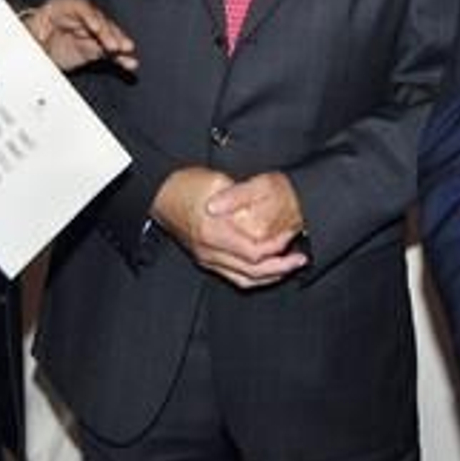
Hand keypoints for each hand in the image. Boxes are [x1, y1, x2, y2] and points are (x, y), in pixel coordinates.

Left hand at [22, 0, 137, 72]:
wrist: (26, 53)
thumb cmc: (25, 40)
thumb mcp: (26, 39)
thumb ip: (34, 41)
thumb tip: (36, 45)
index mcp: (58, 7)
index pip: (78, 6)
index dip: (89, 16)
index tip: (96, 28)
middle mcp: (76, 18)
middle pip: (97, 20)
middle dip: (108, 32)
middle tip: (116, 45)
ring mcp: (86, 33)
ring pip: (107, 35)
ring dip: (118, 43)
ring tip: (128, 51)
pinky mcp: (92, 48)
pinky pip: (108, 52)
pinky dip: (119, 58)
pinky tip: (130, 63)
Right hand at [151, 168, 308, 288]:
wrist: (158, 195)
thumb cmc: (185, 184)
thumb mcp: (216, 180)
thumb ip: (239, 195)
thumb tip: (262, 207)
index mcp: (214, 232)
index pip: (254, 251)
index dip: (277, 247)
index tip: (291, 236)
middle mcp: (210, 251)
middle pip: (252, 272)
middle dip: (281, 267)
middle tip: (300, 259)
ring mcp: (206, 259)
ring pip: (244, 280)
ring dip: (270, 276)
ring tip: (289, 268)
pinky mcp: (205, 260)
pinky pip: (233, 277)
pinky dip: (253, 278)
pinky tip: (267, 272)